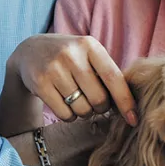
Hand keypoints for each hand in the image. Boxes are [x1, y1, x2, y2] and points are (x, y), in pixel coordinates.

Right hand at [7, 34, 136, 124]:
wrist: (30, 51)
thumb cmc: (70, 58)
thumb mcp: (88, 55)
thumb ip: (107, 74)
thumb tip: (130, 107)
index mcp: (90, 45)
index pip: (113, 78)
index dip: (126, 101)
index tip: (134, 120)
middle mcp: (71, 55)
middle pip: (98, 99)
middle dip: (101, 108)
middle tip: (95, 103)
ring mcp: (54, 69)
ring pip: (81, 109)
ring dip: (84, 112)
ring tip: (77, 100)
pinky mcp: (40, 84)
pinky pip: (64, 114)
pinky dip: (69, 116)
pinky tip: (64, 104)